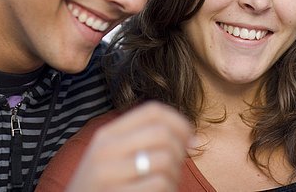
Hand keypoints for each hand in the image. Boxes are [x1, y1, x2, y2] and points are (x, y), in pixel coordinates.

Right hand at [66, 102, 193, 191]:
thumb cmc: (103, 188)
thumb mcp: (113, 158)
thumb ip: (144, 141)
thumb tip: (192, 137)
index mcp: (106, 135)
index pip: (152, 111)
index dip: (179, 121)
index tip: (190, 138)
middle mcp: (105, 150)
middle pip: (162, 133)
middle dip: (180, 150)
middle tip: (178, 165)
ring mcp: (109, 174)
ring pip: (164, 160)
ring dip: (175, 175)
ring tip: (165, 183)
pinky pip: (159, 184)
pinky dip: (169, 190)